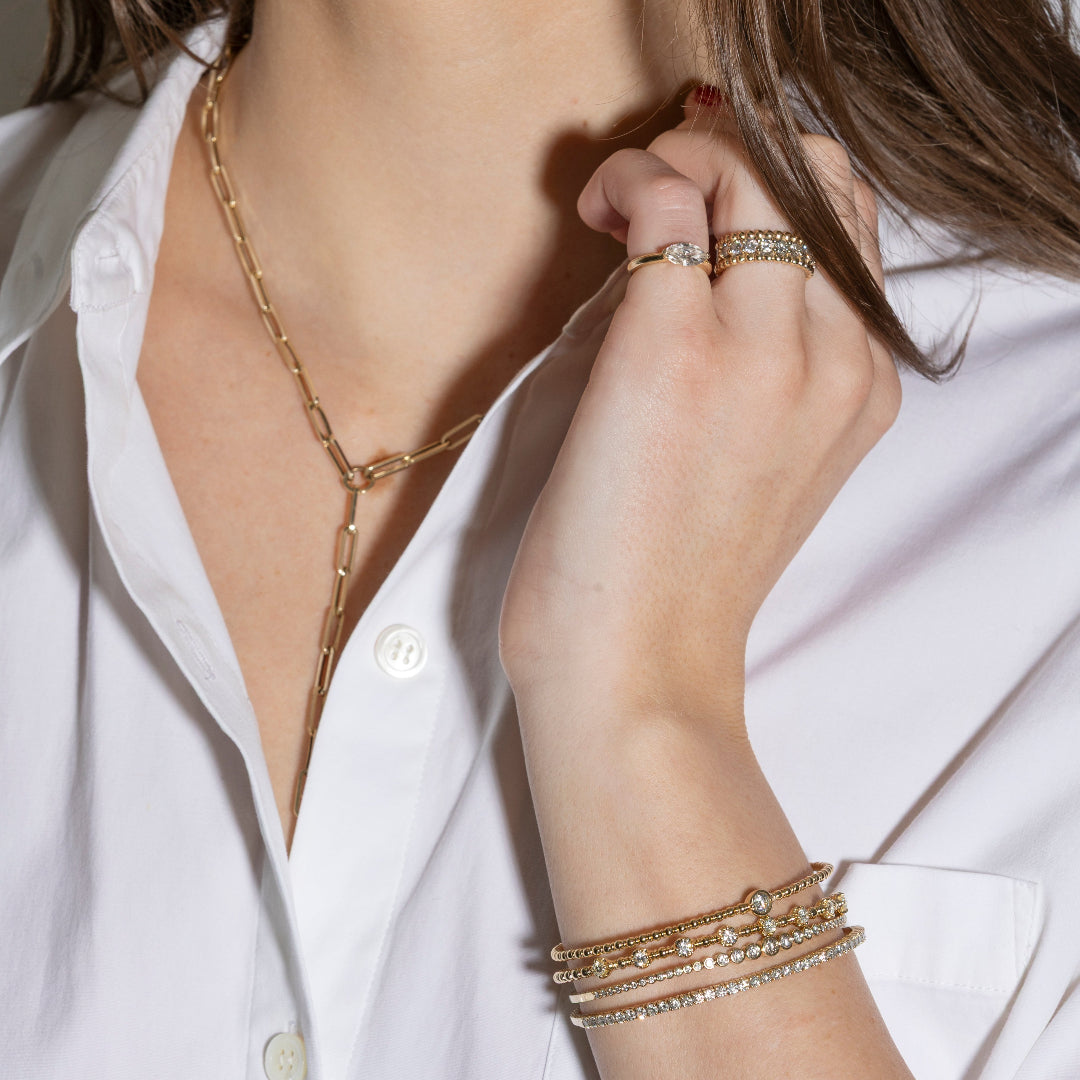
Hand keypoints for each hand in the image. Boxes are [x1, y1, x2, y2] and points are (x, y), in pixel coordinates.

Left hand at [500, 88, 900, 727]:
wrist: (637, 672)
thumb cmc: (674, 580)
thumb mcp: (758, 467)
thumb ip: (759, 367)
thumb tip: (690, 261)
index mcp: (859, 388)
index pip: (846, 230)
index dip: (770, 195)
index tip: (695, 220)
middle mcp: (831, 357)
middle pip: (814, 177)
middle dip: (728, 154)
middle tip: (651, 200)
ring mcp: (761, 351)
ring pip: (748, 168)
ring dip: (672, 157)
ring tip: (614, 207)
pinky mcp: (673, 350)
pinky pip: (667, 199)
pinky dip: (626, 180)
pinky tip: (593, 215)